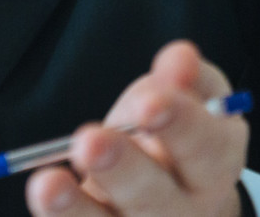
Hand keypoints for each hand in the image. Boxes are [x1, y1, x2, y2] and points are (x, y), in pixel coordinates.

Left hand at [25, 41, 247, 216]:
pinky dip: (61, 216)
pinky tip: (44, 195)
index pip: (204, 148)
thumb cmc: (177, 131)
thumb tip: (180, 57)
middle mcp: (186, 209)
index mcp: (216, 165)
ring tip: (48, 184)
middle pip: (156, 197)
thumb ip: (186, 76)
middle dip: (122, 168)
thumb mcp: (194, 97)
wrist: (176, 193)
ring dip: (77, 208)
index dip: (179, 125)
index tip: (149, 103)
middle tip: (89, 141)